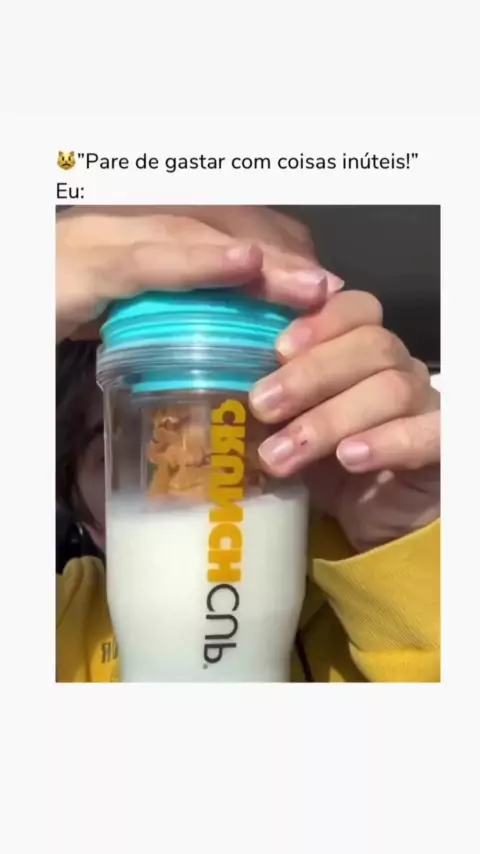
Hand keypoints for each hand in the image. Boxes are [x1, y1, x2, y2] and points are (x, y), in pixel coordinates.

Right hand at [56, 206, 342, 340]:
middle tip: (329, 293)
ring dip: (259, 261)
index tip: (318, 287)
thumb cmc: (61, 313)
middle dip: (281, 257)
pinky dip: (198, 260)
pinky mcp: (84, 264)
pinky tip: (243, 264)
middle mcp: (129, 224)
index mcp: (145, 235)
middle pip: (221, 223)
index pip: (224, 226)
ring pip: (196, 233)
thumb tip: (227, 337)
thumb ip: (172, 311)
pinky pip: (149, 258)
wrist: (17, 307)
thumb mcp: (130, 312)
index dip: (277, 252)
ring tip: (310, 287)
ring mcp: (106, 236)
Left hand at [249, 290, 439, 551]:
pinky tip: (349, 458)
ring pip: (391, 388)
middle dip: (311, 375)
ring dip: (330, 419)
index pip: (354, 309)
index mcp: (360, 350)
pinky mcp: (443, 444)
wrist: (376, 521)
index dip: (319, 321)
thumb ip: (266, 403)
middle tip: (262, 406)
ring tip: (282, 455)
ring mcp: (424, 404)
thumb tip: (211, 392)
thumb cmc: (324, 467)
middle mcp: (397, 368)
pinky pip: (429, 431)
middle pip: (371, 344)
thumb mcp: (288, 430)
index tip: (277, 348)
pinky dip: (387, 441)